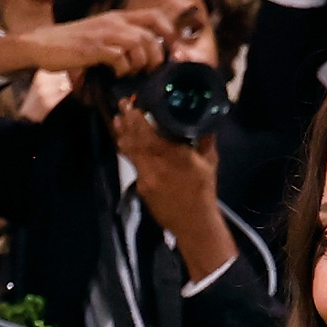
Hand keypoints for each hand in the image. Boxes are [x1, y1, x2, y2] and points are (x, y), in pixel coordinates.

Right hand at [0, 9, 169, 81]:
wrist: (40, 44)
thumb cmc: (69, 44)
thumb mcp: (98, 35)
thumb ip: (118, 41)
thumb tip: (140, 59)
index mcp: (117, 17)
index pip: (155, 16)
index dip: (170, 33)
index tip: (174, 52)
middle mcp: (114, 22)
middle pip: (151, 35)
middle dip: (157, 56)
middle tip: (151, 71)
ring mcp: (103, 34)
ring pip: (139, 45)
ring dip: (141, 63)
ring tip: (133, 73)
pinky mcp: (93, 48)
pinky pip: (119, 57)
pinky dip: (123, 69)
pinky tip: (116, 74)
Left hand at [112, 98, 224, 233]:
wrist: (193, 222)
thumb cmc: (203, 190)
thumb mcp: (209, 161)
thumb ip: (205, 139)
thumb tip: (205, 120)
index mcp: (171, 155)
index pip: (146, 132)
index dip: (135, 117)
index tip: (131, 103)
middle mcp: (154, 164)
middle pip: (133, 139)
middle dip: (126, 121)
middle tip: (121, 105)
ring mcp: (145, 177)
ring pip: (128, 151)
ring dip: (122, 135)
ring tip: (117, 120)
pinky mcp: (141, 187)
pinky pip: (132, 163)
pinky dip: (127, 150)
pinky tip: (125, 142)